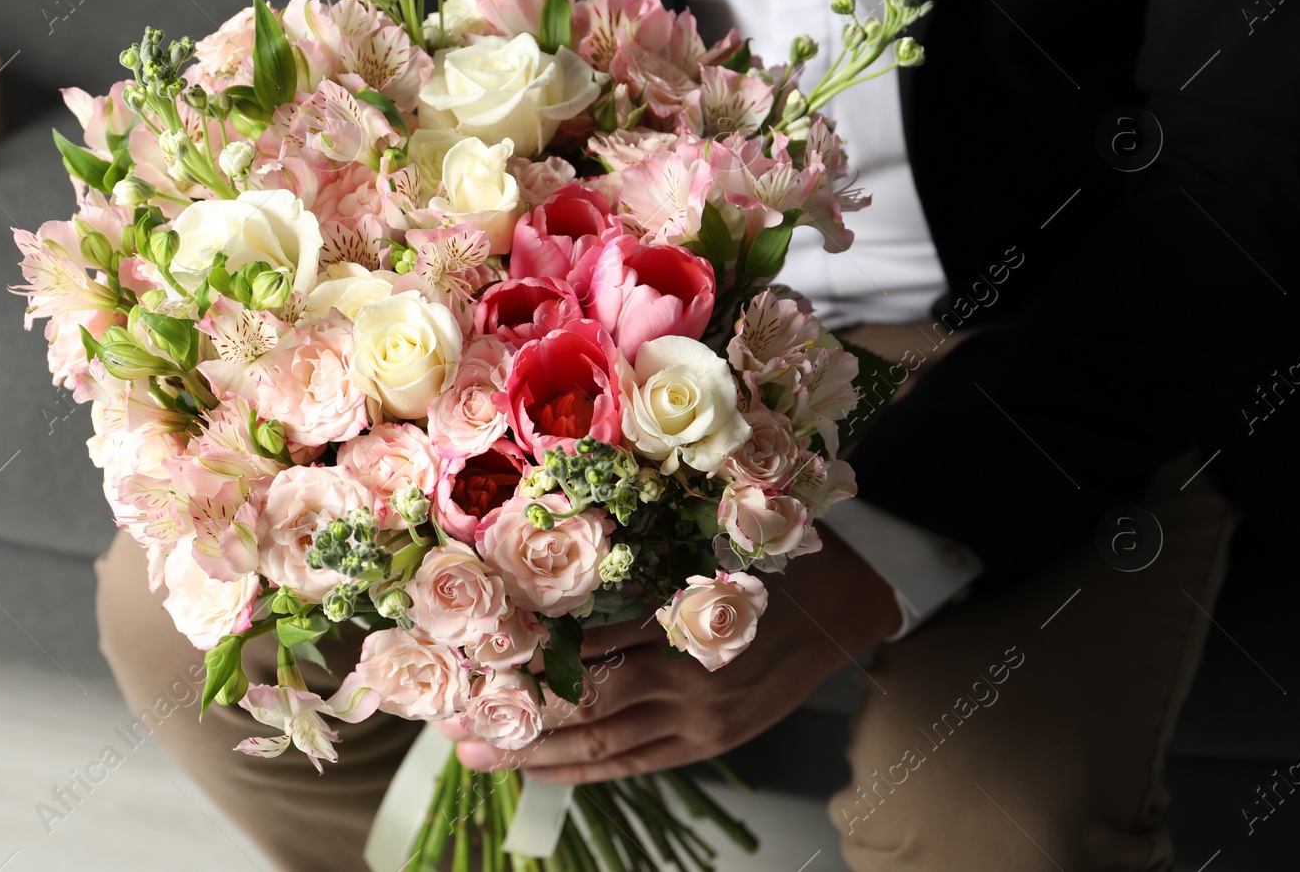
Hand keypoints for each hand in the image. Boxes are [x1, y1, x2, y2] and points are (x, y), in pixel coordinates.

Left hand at [443, 535, 900, 783]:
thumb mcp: (711, 530)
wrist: (849, 604)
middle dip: (512, 713)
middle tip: (450, 716)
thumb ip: (643, 541)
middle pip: (584, 703)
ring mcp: (700, 719)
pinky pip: (632, 764)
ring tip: (474, 750)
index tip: (468, 651)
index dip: (524, 652)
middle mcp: (691, 677)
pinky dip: (581, 768)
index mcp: (688, 615)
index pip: (587, 642)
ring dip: (533, 750)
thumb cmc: (774, 553)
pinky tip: (538, 767)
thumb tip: (552, 542)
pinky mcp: (708, 743)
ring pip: (601, 742)